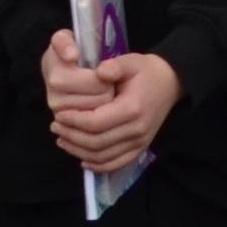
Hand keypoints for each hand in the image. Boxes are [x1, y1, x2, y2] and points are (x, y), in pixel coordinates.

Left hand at [48, 48, 178, 167]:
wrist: (171, 83)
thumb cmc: (147, 71)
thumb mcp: (131, 61)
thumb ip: (114, 66)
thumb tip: (98, 72)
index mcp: (132, 108)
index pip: (96, 123)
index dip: (74, 121)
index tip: (58, 115)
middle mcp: (136, 130)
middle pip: (97, 142)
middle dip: (72, 136)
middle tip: (55, 127)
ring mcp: (140, 142)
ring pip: (103, 156)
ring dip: (79, 151)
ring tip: (62, 140)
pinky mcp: (140, 148)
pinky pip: (116, 163)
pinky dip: (98, 165)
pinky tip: (82, 158)